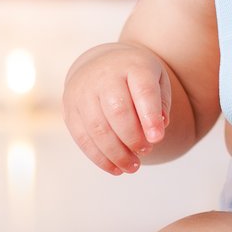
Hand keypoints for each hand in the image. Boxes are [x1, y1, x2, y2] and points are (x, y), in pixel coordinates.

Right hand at [63, 43, 172, 174]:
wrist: (103, 63)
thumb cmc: (135, 77)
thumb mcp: (157, 80)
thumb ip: (161, 104)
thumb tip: (156, 131)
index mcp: (133, 66)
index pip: (142, 90)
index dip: (150, 116)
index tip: (157, 139)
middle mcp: (105, 76)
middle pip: (117, 111)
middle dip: (133, 138)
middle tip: (146, 151)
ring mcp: (83, 91)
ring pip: (98, 128)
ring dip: (116, 153)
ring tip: (133, 166)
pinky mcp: (70, 108)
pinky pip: (82, 137)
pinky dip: (99, 158)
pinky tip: (115, 168)